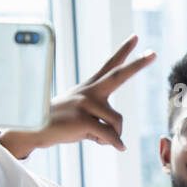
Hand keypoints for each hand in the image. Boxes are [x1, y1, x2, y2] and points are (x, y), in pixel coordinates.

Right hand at [0, 35, 156, 158]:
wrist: (33, 129)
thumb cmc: (58, 124)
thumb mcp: (80, 116)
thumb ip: (100, 120)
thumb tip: (119, 142)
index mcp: (89, 87)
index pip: (109, 66)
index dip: (123, 52)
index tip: (136, 38)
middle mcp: (89, 91)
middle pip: (118, 75)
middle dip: (137, 64)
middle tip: (154, 53)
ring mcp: (85, 103)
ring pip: (117, 121)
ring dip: (113, 135)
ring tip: (97, 138)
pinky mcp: (82, 119)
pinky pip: (110, 136)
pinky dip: (116, 144)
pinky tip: (119, 148)